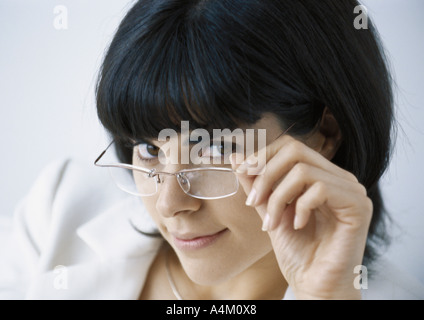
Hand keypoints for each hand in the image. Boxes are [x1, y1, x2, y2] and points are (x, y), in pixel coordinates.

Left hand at [231, 135, 372, 298]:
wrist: (315, 286)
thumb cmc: (296, 252)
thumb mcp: (269, 211)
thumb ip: (257, 184)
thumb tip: (237, 157)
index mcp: (321, 175)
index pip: (290, 146)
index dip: (263, 155)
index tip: (242, 173)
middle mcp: (338, 177)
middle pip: (295, 150)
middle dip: (266, 175)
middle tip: (253, 202)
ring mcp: (351, 190)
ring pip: (303, 171)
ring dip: (277, 198)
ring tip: (272, 224)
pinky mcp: (358, 206)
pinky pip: (320, 189)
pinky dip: (299, 207)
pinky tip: (297, 225)